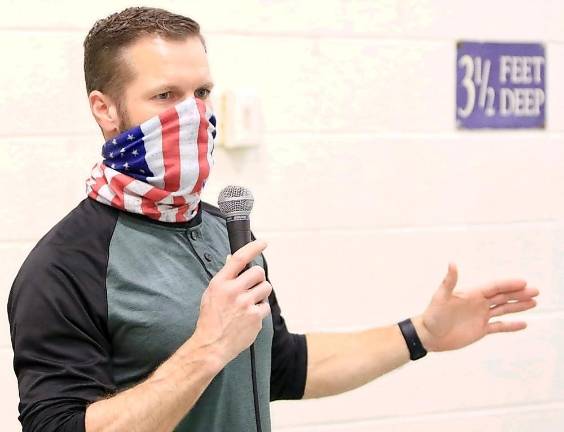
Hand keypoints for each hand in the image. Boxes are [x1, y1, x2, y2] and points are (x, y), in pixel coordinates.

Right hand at [192, 239, 272, 366]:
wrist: (211, 345)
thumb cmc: (210, 319)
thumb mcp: (211, 293)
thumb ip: (224, 277)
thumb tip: (231, 259)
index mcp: (220, 283)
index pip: (239, 258)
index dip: (253, 247)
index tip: (263, 243)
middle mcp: (233, 291)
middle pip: (258, 272)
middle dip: (259, 277)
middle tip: (253, 285)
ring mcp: (245, 304)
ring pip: (266, 287)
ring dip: (261, 293)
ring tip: (250, 302)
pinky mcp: (255, 317)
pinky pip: (266, 306)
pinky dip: (261, 310)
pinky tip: (250, 316)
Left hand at [412, 263, 538, 351]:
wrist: (428, 335)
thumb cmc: (432, 315)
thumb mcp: (440, 297)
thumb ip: (449, 281)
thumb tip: (452, 263)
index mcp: (472, 294)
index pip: (494, 287)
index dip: (508, 284)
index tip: (523, 282)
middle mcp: (478, 303)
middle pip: (503, 296)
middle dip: (519, 294)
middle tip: (536, 291)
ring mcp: (481, 316)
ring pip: (503, 309)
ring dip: (518, 306)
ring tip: (534, 302)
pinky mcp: (481, 330)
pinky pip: (499, 327)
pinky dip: (511, 326)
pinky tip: (523, 323)